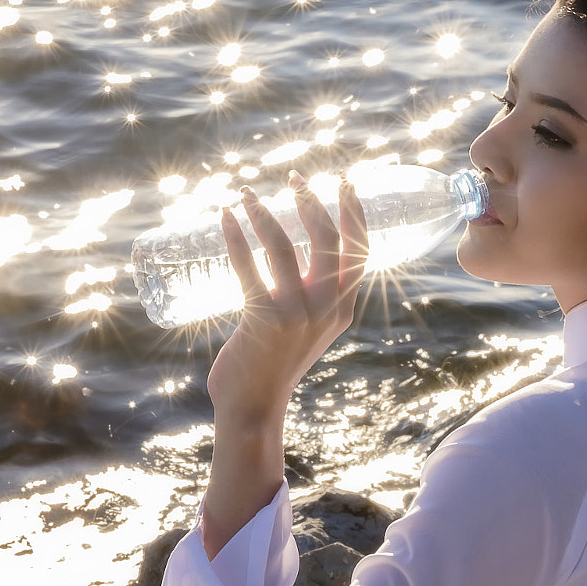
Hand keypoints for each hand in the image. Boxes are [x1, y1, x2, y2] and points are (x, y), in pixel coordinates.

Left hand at [198, 170, 368, 557]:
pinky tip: (226, 217)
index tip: (345, 180)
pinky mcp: (265, 318)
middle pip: (327, 238)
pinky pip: (249, 266)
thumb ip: (308, 299)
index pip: (360, 249)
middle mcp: (327, 308)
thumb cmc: (272, 365)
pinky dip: (237, 237)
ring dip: (265, 212)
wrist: (253, 408)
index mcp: (343, 308)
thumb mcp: (306, 329)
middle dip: (311, 200)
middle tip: (293, 177)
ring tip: (247, 193)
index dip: (354, 211)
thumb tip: (291, 257)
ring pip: (285, 245)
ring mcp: (298, 313)